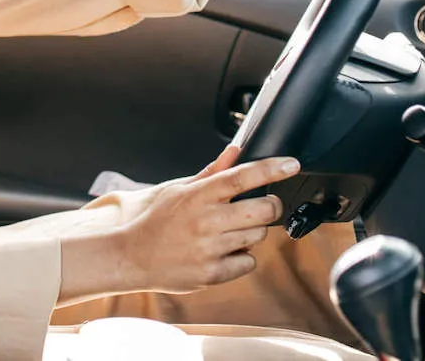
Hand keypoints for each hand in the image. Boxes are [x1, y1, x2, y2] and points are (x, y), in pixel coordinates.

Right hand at [119, 146, 298, 293]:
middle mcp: (206, 221)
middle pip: (263, 210)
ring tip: (229, 232)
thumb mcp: (178, 189)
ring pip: (258, 236)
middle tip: (263, 206)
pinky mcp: (212, 273)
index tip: (291, 164)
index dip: (271, 169)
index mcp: (198, 195)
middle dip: (271, 206)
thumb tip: (235, 151)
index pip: (241, 177)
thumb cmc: (156, 220)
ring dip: (252, 232)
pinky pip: (248, 262)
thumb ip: (211, 172)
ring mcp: (210, 248)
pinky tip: (223, 252)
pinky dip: (242, 256)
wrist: (132, 256)